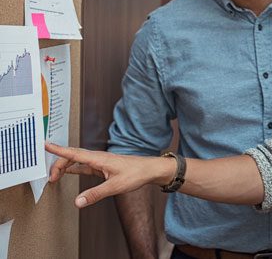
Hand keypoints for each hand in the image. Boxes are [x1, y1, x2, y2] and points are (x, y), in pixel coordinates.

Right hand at [46, 142, 174, 208]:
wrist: (149, 169)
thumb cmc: (136, 174)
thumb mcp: (116, 186)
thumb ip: (96, 194)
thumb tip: (78, 202)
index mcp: (99, 159)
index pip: (75, 153)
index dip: (59, 150)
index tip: (46, 145)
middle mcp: (98, 158)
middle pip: (73, 156)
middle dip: (58, 164)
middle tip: (49, 177)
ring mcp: (100, 161)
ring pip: (78, 161)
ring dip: (65, 166)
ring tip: (54, 176)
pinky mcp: (103, 166)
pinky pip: (84, 166)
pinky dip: (74, 169)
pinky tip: (69, 171)